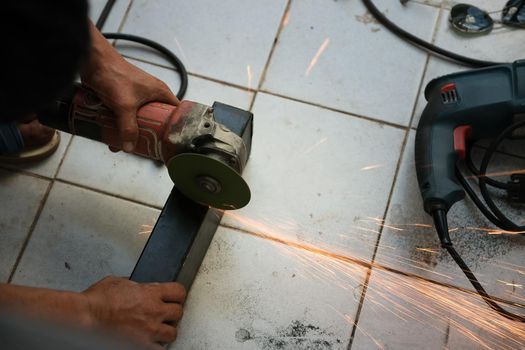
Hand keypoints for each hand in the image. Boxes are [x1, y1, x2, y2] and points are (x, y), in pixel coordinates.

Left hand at [81, 21, 178, 152]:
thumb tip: (129, 147)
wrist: (92, 61)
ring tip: (127, 145)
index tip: (171, 140)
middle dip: (151, 134)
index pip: (176, 112)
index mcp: (160, 92)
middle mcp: (151, 94)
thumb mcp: (124, 105)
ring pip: (140, 119)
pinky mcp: (123, 98)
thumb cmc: (114, 74)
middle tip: (149, 147)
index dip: (175, 126)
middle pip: (157, 119)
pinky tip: (114, 136)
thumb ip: (128, 127)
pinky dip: (121, 126)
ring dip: (133, 132)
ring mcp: (137, 96)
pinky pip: (126, 116)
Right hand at [83, 276, 185, 348]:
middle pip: (179, 312)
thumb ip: (132, 283)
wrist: (86, 317)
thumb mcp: (117, 281)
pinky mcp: (142, 345)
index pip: (179, 291)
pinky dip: (156, 346)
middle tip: (166, 315)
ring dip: (166, 332)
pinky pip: (160, 349)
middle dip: (172, 313)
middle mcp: (154, 311)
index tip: (174, 298)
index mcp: (150, 293)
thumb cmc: (97, 301)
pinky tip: (150, 343)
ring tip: (158, 331)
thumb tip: (134, 284)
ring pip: (173, 333)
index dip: (177, 295)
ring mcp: (149, 330)